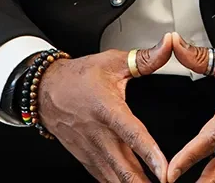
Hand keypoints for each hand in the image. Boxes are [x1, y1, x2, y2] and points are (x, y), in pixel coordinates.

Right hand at [38, 33, 172, 182]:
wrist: (46, 90)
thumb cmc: (80, 76)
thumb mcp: (113, 61)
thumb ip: (146, 57)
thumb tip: (169, 44)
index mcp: (108, 109)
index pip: (132, 134)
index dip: (150, 154)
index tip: (165, 171)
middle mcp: (99, 134)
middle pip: (125, 169)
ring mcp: (92, 150)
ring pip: (115, 179)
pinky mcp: (87, 159)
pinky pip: (105, 179)